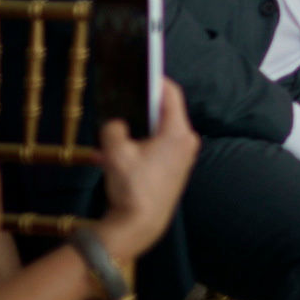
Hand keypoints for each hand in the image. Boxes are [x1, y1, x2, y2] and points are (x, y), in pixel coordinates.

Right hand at [93, 79, 200, 264]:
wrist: (140, 228)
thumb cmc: (132, 190)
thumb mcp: (115, 153)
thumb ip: (113, 129)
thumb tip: (115, 124)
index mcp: (178, 133)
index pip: (171, 94)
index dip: (154, 80)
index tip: (139, 72)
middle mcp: (186, 142)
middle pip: (165, 112)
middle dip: (141, 107)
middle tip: (122, 98)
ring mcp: (182, 157)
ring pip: (158, 132)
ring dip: (138, 130)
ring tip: (115, 129)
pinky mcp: (174, 170)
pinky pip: (157, 148)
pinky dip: (140, 146)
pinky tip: (117, 152)